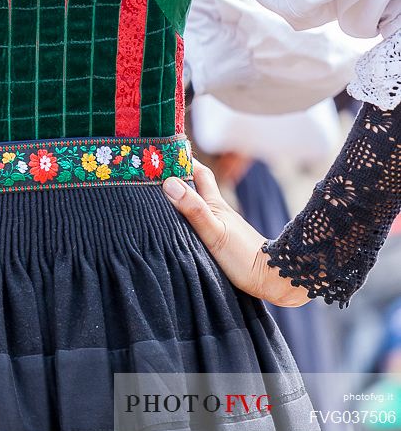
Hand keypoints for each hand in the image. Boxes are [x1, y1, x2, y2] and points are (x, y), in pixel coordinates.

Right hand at [162, 160, 309, 307]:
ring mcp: (222, 223)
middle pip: (199, 183)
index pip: (198, 172)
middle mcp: (218, 209)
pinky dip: (188, 211)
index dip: (182, 159)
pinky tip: (181, 219)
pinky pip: (200, 216)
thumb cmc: (243, 257)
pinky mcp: (223, 237)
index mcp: (215, 203)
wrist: (271, 279)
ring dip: (183, 192)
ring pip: (199, 200)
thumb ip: (193, 209)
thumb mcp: (214, 233)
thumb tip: (170, 183)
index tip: (163, 151)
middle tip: (158, 167)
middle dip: (181, 172)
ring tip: (161, 190)